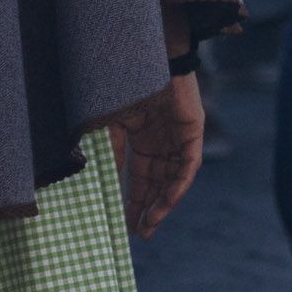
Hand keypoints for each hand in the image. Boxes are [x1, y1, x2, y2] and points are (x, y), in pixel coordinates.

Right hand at [108, 73, 205, 234]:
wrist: (147, 56)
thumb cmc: (124, 85)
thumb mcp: (110, 124)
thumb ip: (109, 150)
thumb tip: (98, 180)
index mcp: (143, 139)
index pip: (140, 177)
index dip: (133, 200)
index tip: (123, 224)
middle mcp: (163, 141)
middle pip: (158, 183)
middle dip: (148, 209)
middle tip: (139, 234)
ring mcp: (179, 137)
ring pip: (174, 179)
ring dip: (163, 204)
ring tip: (149, 226)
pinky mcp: (193, 130)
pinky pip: (189, 165)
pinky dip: (179, 184)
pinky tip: (167, 203)